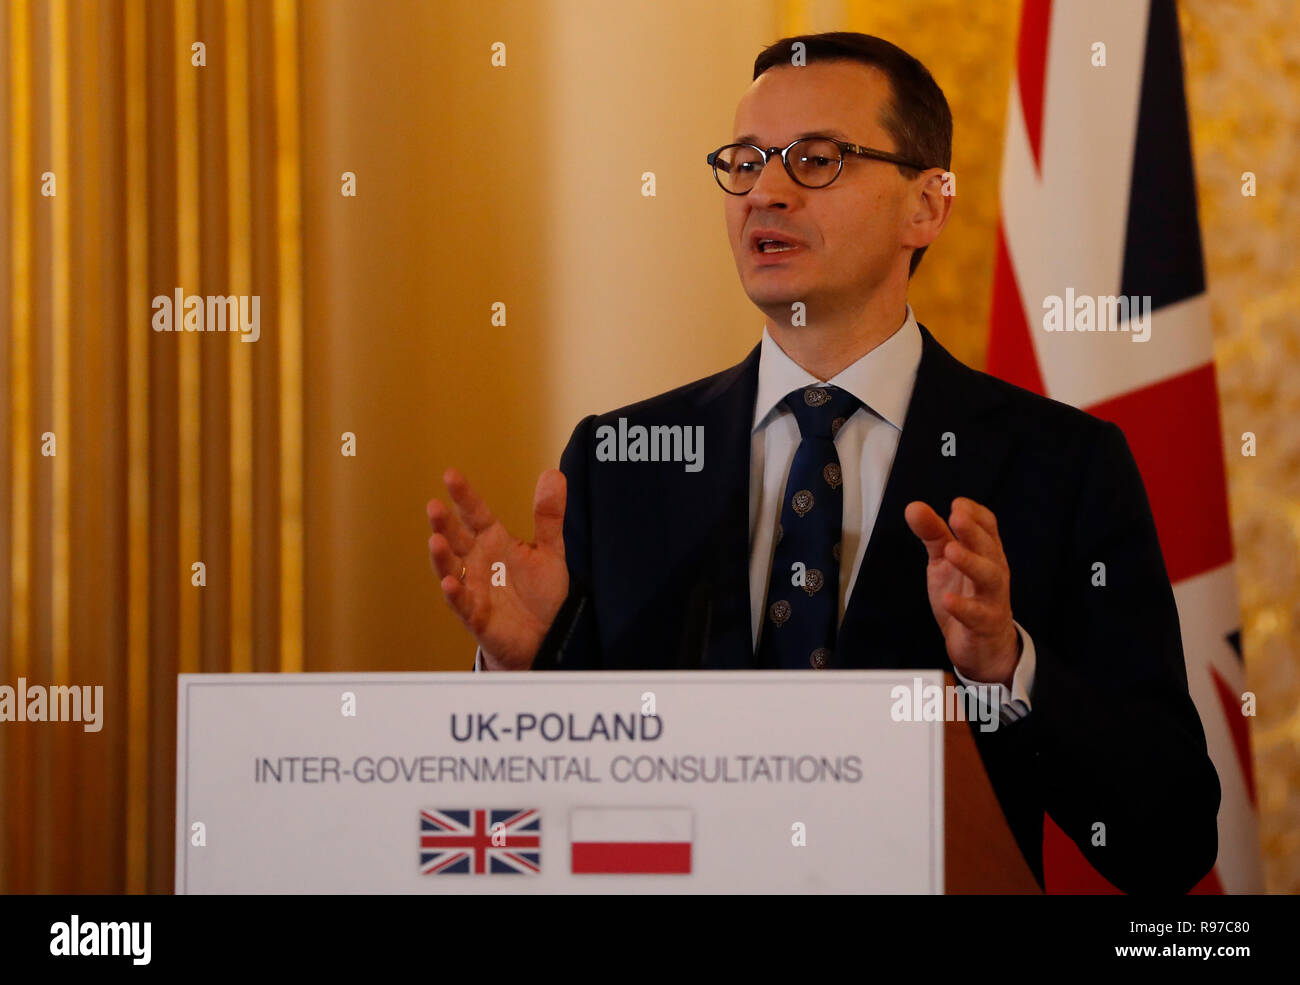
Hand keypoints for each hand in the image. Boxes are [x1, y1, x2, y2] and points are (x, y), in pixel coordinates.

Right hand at [427, 467, 568, 669]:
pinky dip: (455, 594)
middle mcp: (477, 562)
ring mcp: (473, 588)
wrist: (543, 636)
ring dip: (441, 557)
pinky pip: (462, 604)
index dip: (464, 495)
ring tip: (435, 540)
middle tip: (434, 505)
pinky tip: (449, 583)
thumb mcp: (550, 550)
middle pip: (456, 538)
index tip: (451, 474)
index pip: (475, 513)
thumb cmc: (539, 592)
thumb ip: (548, 515)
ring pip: (451, 569)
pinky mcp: (476, 616)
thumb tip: (554, 473)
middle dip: (444, 524)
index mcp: (493, 541)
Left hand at [904, 496, 1020, 687]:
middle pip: (988, 547)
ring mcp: (991, 598)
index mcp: (985, 552)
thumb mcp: (945, 560)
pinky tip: (949, 600)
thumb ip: (932, 534)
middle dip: (973, 531)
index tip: (958, 505)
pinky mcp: (984, 624)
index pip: (988, 526)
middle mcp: (993, 571)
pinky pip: (977, 615)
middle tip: (956, 516)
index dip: (975, 514)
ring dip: (971, 562)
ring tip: (951, 551)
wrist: (981, 644)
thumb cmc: (966, 594)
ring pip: (990, 577)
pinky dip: (963, 607)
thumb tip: (914, 507)